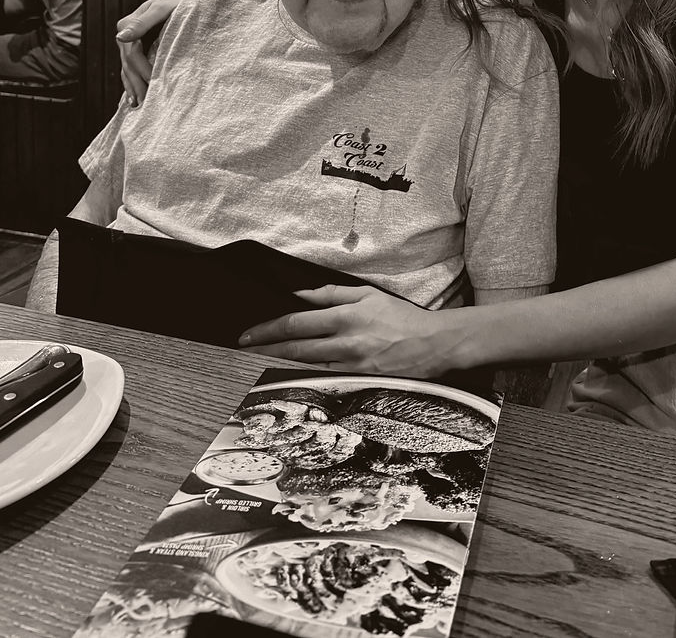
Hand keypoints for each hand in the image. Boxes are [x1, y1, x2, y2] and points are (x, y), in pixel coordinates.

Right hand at [116, 0, 179, 105]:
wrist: (197, 4)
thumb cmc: (183, 4)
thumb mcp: (164, 9)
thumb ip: (143, 21)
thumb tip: (121, 37)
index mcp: (130, 23)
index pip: (132, 52)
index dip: (142, 69)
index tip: (155, 83)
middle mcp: (128, 35)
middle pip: (128, 64)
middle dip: (137, 83)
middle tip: (146, 102)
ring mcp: (133, 44)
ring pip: (128, 70)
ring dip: (133, 88)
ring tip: (139, 105)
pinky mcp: (140, 51)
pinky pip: (131, 71)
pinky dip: (133, 85)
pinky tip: (134, 100)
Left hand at [238, 285, 454, 377]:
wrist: (432, 343)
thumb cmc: (401, 316)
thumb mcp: (368, 294)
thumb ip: (332, 294)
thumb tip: (301, 295)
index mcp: (345, 316)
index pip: (296, 323)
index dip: (268, 329)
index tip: (248, 334)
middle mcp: (345, 342)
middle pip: (294, 348)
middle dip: (264, 349)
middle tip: (242, 351)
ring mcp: (351, 365)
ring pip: (305, 367)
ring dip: (278, 366)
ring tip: (256, 365)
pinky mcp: (358, 381)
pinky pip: (324, 379)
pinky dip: (303, 378)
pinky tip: (288, 378)